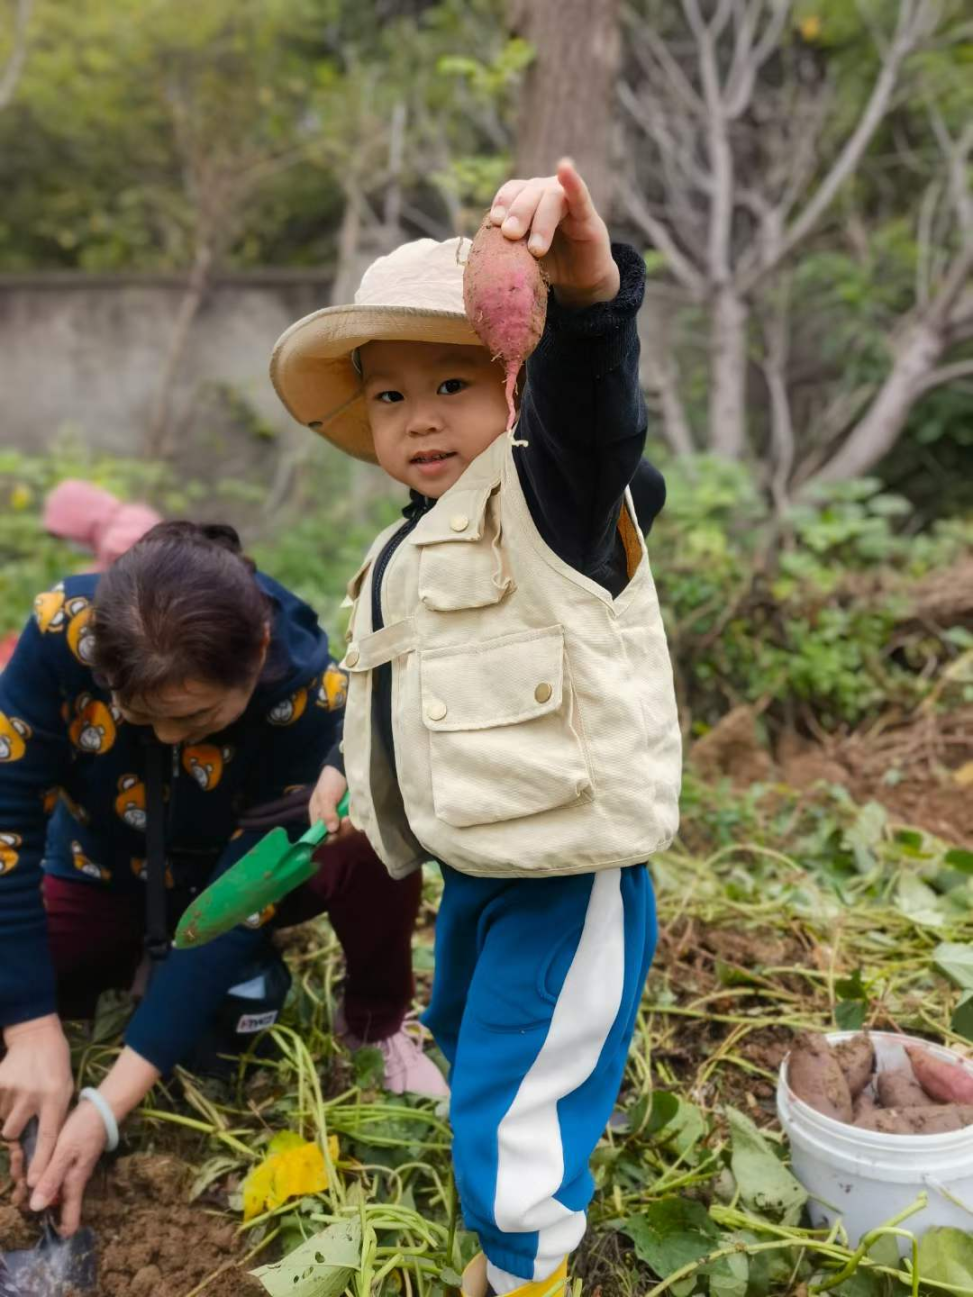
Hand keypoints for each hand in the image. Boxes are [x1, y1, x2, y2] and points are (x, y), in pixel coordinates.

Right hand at [0, 1015, 72, 1200]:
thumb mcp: (64, 1091)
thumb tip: (44, 1154)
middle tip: (23, 1111)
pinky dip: (0, 1103)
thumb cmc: (55, 1068)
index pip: (48, 1136)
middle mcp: (33, 1095)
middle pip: (12, 1133)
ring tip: (20, 1095)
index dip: (39, 1162)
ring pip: (0, 1121)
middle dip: (15, 1129)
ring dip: (6, 1114)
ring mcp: (13, 1088)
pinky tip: (11, 1089)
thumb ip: (53, 1118)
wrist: (37, 1038)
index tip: (32, 1182)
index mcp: (56, 1098)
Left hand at [29, 1099, 107, 1234]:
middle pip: (53, 1205)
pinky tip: (27, 1159)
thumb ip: (51, 1179)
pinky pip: (51, 1175)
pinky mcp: (68, 1160)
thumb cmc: (83, 1130)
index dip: (57, 1229)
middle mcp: (72, 1182)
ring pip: (49, 1188)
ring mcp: (71, 1171)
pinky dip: (38, 1172)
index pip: (70, 1220)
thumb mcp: (64, 1153)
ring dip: (32, 1183)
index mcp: (73, 1185)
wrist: (101, 1108)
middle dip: (32, 1199)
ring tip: (18, 1162)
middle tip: (18, 1182)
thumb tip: (35, 1208)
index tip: (36, 1224)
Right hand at [309, 765, 351, 841]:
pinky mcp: (354, 815)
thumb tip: (332, 831)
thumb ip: (327, 813)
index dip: (327, 837)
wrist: (344, 768)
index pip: (319, 836)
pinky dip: (358, 821)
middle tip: (347, 819)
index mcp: (317, 816)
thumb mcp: (326, 796)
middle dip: (341, 830)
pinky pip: (356, 824)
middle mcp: (329, 820)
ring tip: (352, 815)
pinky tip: (359, 813)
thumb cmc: (330, 781)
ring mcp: (342, 818)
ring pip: (347, 831)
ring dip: (350, 826)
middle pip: (335, 835)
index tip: (335, 831)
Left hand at [489, 158, 619, 308]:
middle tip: (510, 234)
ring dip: (540, 222)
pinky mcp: (588, 216)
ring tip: (535, 250)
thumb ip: (504, 248)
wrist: (580, 281)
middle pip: (529, 192)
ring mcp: (569, 202)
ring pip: (551, 197)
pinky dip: (572, 182)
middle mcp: (547, 194)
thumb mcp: (521, 257)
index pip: (512, 191)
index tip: (494, 223)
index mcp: (528, 200)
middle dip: (518, 212)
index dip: (502, 202)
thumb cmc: (548, 264)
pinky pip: (579, 195)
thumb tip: (475, 252)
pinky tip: (565, 168)